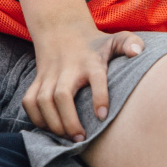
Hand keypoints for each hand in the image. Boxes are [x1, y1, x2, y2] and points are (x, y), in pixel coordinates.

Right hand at [22, 19, 144, 139]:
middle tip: (81, 138)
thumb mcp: (116, 39)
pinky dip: (35, 117)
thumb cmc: (95, 43)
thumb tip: (137, 53)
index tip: (102, 116)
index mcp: (91, 62)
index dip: (99, 97)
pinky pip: (29, 101)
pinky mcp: (37, 80)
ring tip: (67, 137)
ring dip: (52, 122)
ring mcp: (50, 75)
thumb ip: (131, 43)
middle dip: (69, 120)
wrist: (61, 29)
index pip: (96, 78)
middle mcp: (68, 69)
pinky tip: (49, 128)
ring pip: (42, 100)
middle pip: (62, 95)